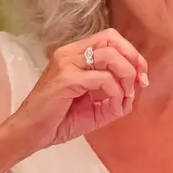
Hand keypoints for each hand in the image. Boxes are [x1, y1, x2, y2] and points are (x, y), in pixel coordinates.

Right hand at [3, 29, 149, 153]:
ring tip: (124, 97)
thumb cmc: (58, 120)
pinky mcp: (66, 79)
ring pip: (109, 55)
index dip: (131, 53)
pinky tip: (111, 105)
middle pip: (111, 38)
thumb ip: (115, 97)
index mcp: (75, 54)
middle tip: (139, 82)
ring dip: (125, 76)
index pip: (109, 38)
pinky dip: (114, 92)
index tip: (141, 76)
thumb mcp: (94, 108)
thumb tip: (134, 93)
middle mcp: (70, 53)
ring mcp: (66, 64)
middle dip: (133, 59)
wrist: (30, 134)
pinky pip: (102, 78)